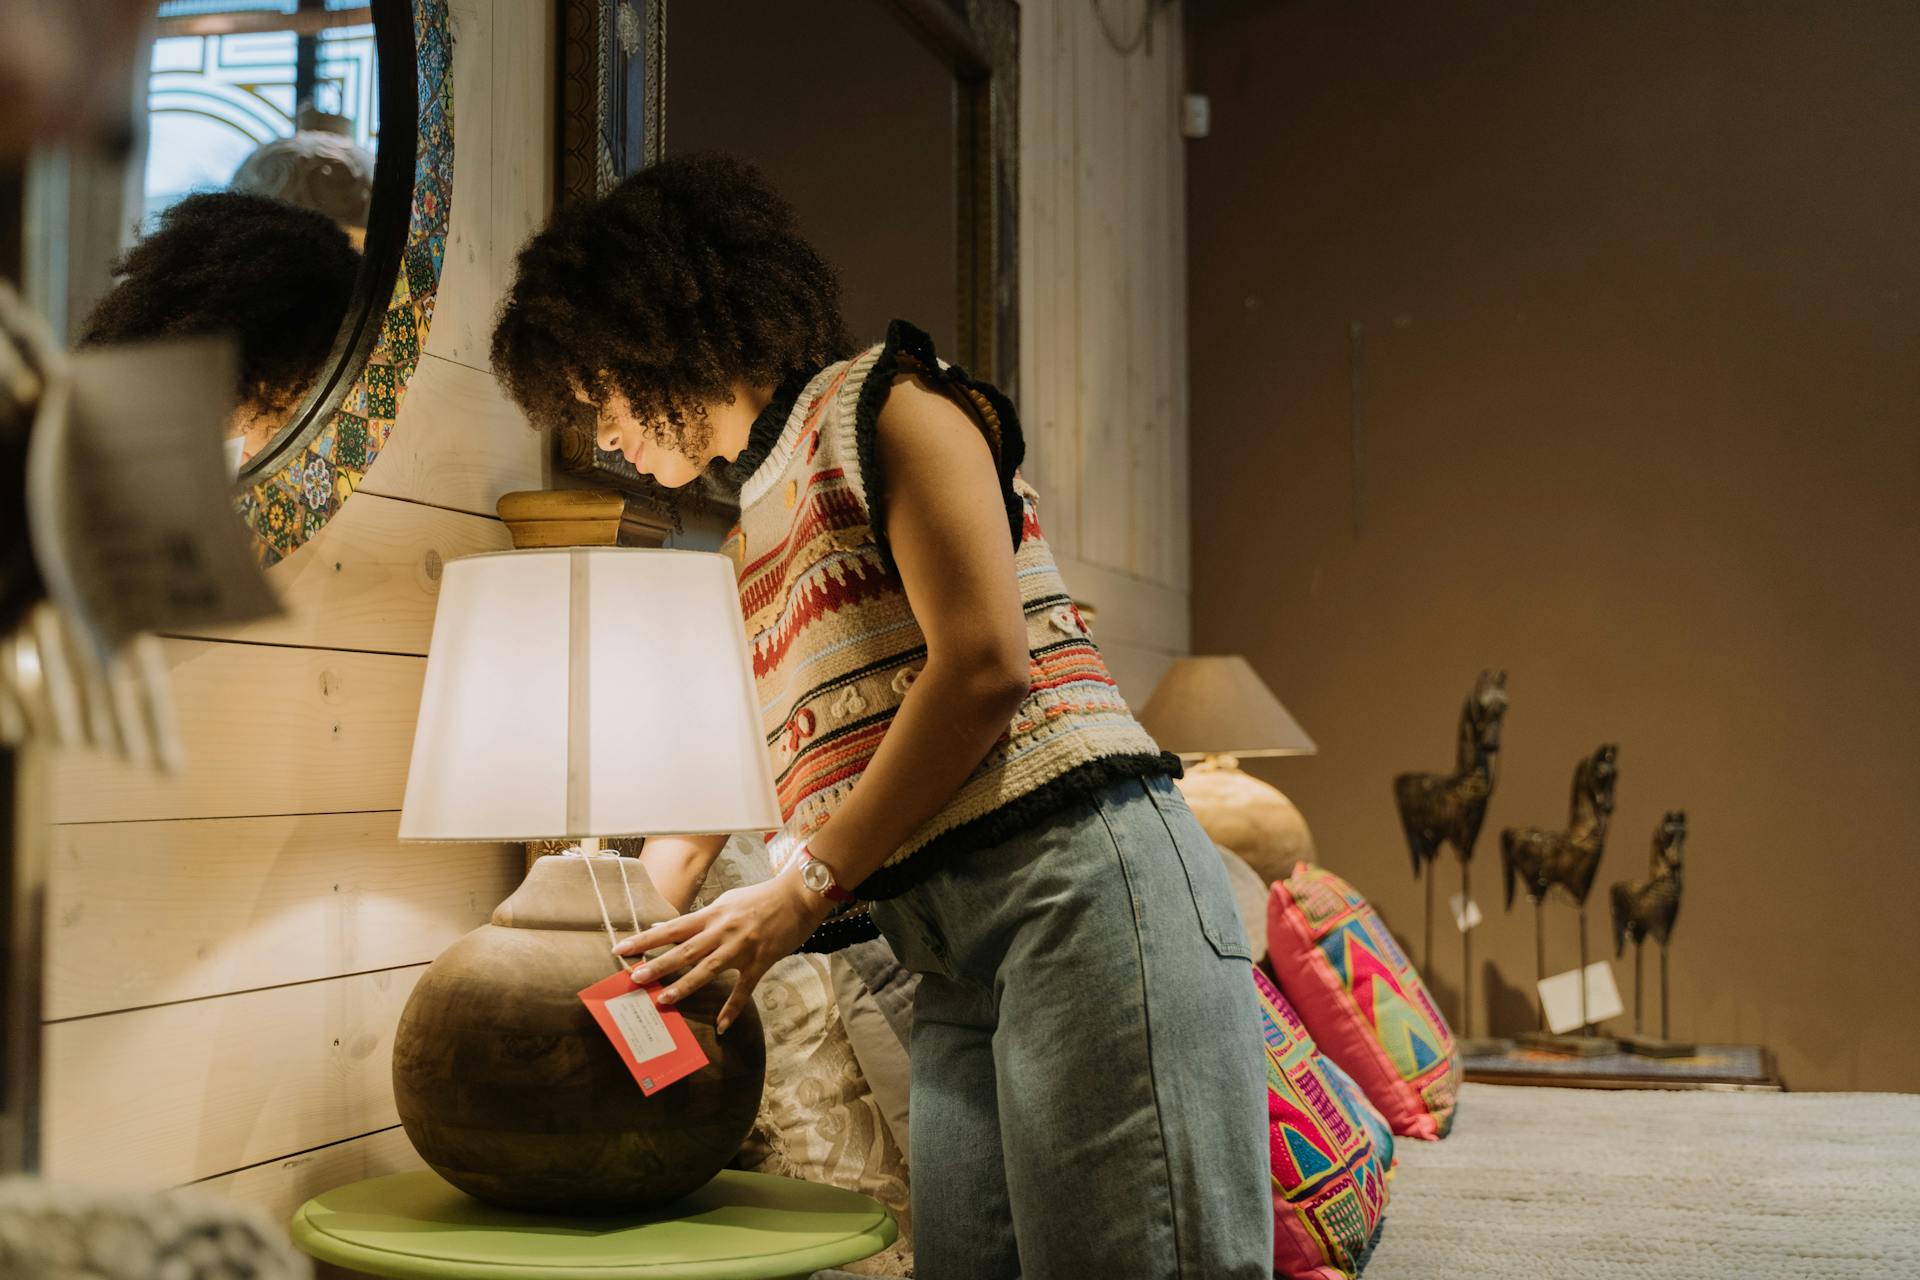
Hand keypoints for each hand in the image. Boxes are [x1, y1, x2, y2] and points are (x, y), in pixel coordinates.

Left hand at [613, 867, 835, 1032]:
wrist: (798, 895)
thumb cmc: (761, 897)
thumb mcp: (727, 901)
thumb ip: (701, 918)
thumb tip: (670, 929)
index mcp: (712, 914)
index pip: (672, 928)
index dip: (646, 938)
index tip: (622, 948)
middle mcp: (723, 930)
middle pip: (685, 949)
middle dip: (658, 964)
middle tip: (634, 978)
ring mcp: (742, 947)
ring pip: (708, 968)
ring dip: (684, 985)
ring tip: (663, 999)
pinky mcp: (761, 961)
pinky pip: (744, 989)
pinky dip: (732, 1009)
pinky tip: (721, 1025)